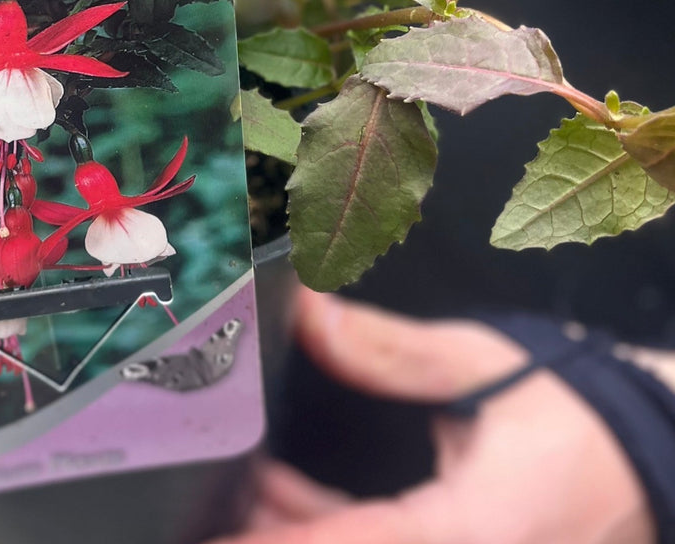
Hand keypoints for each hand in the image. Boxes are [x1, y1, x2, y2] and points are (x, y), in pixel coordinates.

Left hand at [211, 288, 654, 543]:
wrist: (653, 469)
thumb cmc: (580, 419)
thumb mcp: (486, 370)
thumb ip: (391, 350)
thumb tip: (310, 312)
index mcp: (478, 532)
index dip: (276, 542)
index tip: (209, 537)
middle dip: (268, 533)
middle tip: (204, 505)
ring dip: (286, 528)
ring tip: (231, 475)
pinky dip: (321, 529)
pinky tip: (277, 493)